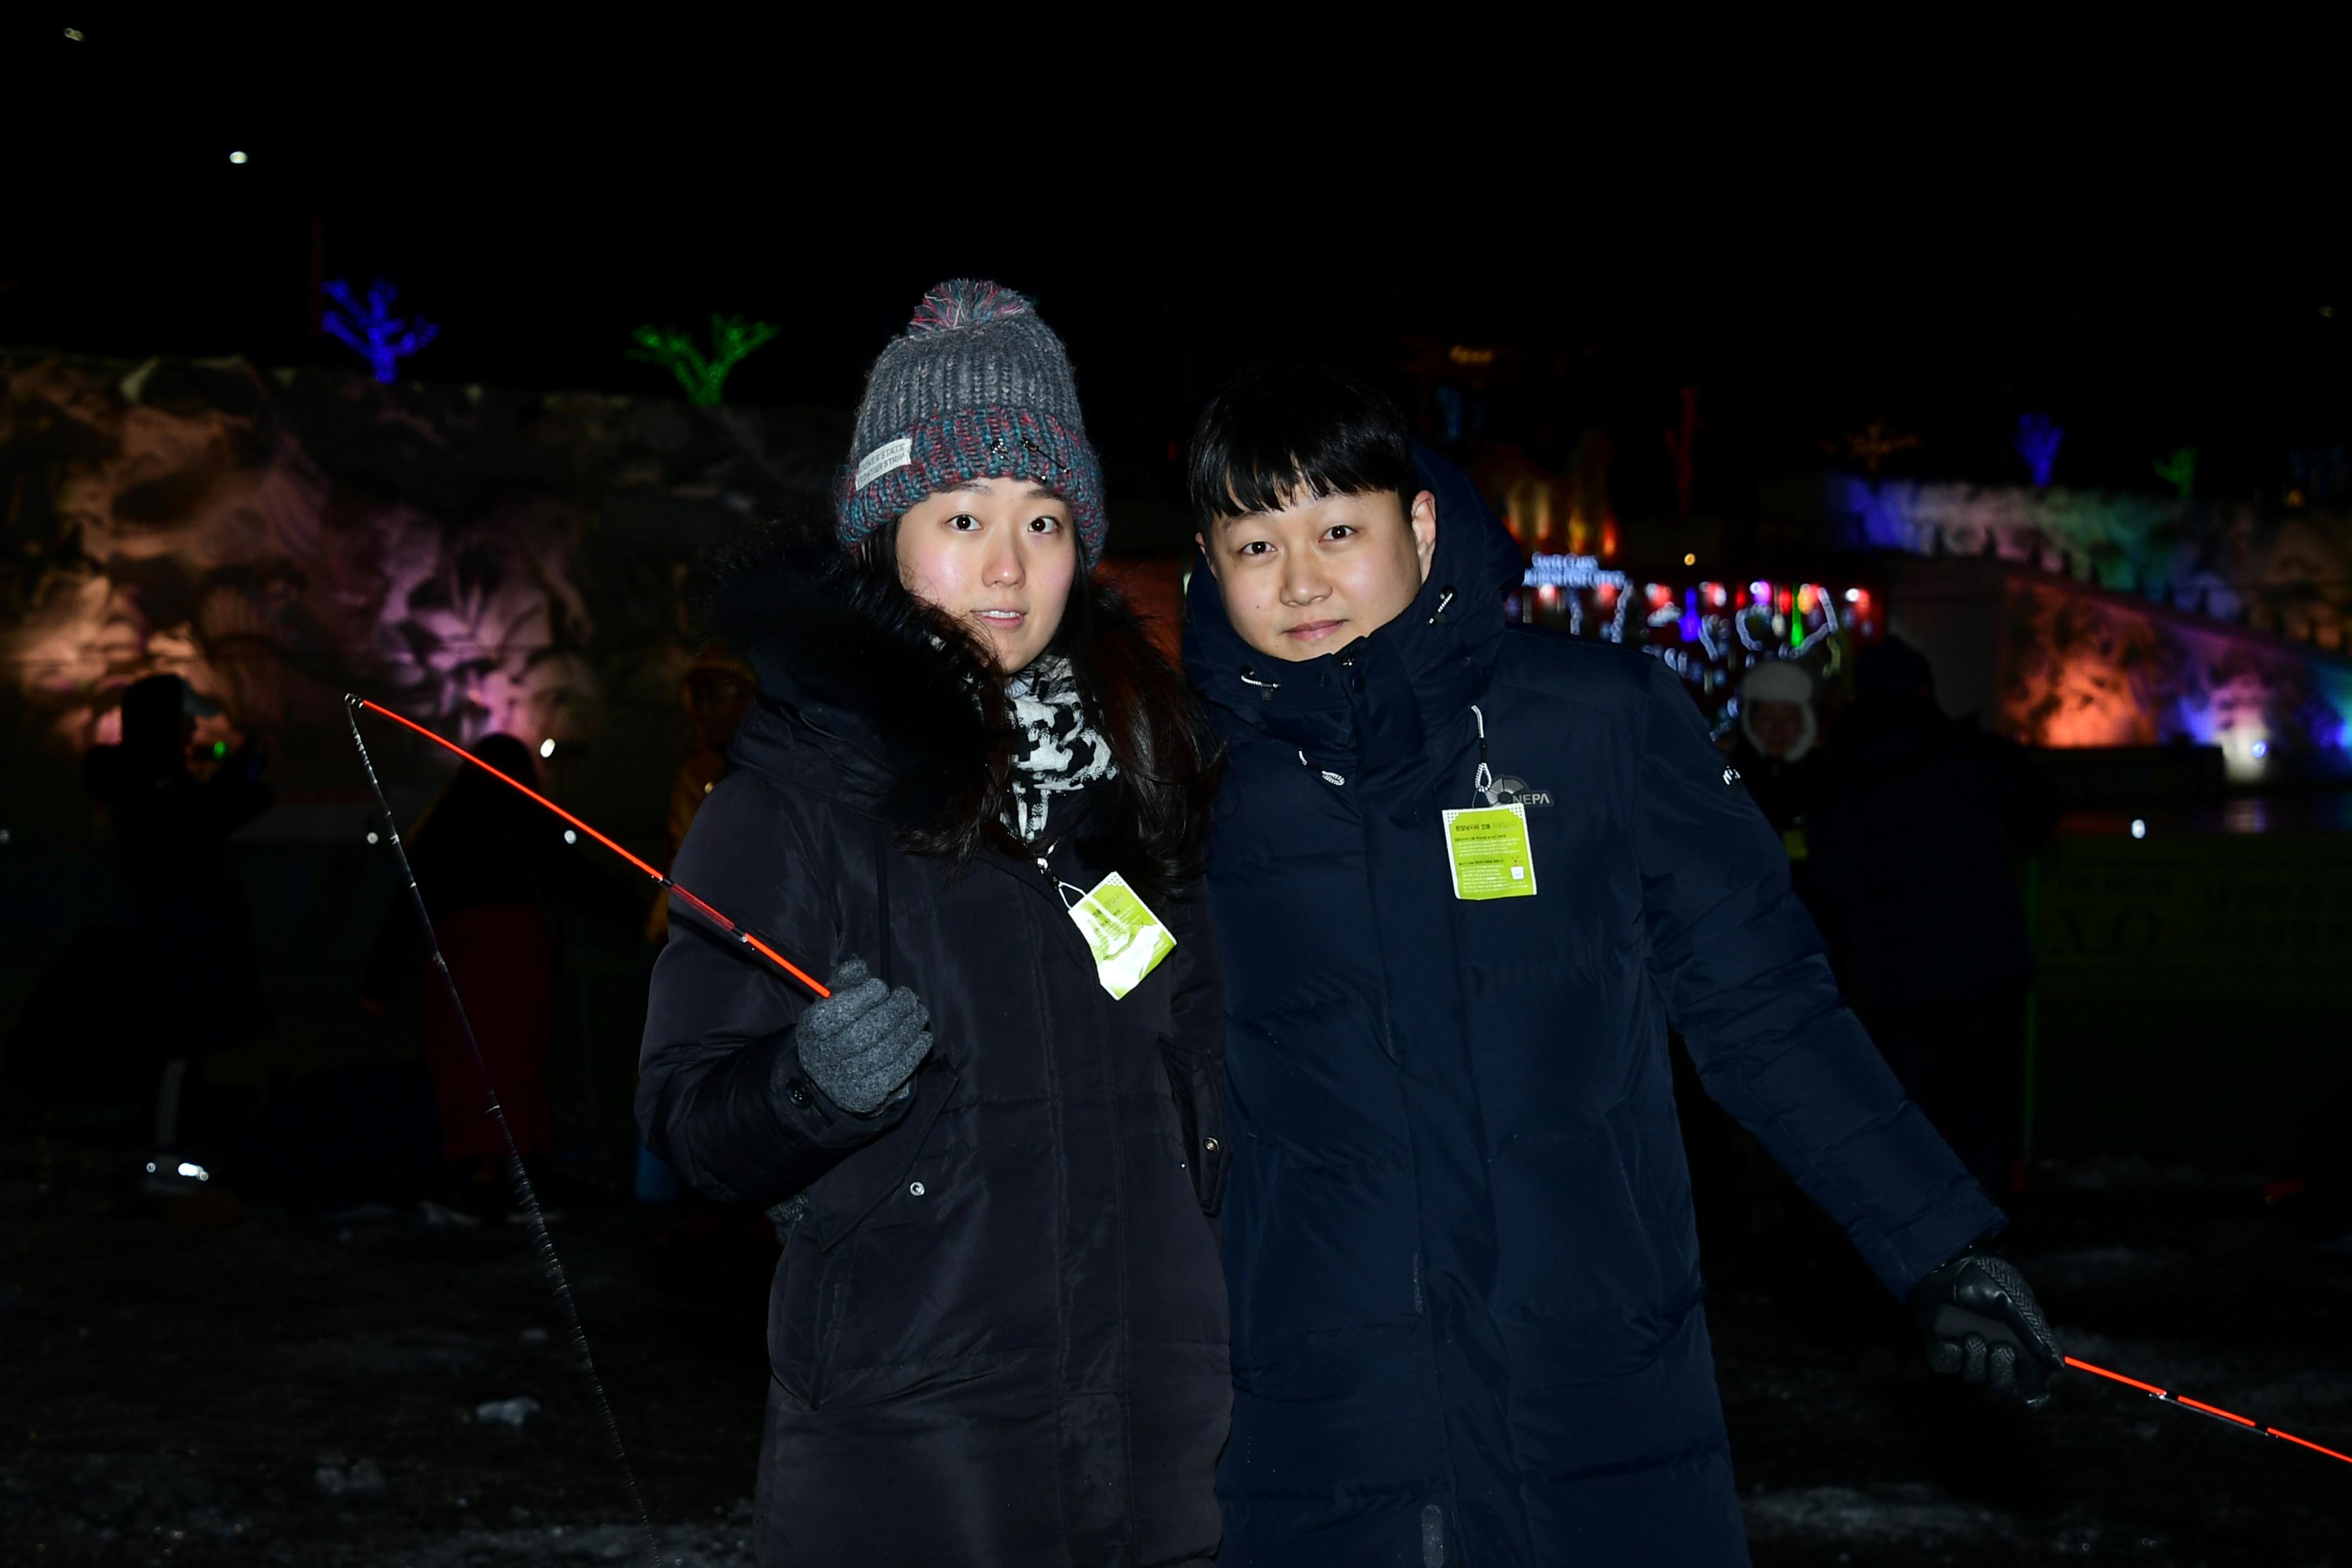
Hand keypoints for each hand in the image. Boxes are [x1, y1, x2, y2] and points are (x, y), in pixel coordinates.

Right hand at [791, 959, 930, 1114]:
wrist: (828, 1075)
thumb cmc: (836, 1026)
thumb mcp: (832, 999)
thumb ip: (845, 979)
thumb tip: (860, 967)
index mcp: (814, 1028)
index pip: (841, 1011)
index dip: (865, 997)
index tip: (881, 987)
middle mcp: (827, 1056)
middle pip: (866, 1031)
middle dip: (894, 1011)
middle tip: (910, 997)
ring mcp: (847, 1079)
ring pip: (885, 1051)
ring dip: (909, 1029)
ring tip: (920, 1013)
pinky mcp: (867, 1096)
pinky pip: (896, 1072)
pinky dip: (914, 1053)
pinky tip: (923, 1037)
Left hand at [1911, 1246, 2062, 1407]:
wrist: (1949, 1263)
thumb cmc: (1987, 1281)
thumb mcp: (2016, 1304)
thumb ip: (2035, 1335)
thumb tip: (2058, 1366)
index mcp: (2019, 1345)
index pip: (2031, 1381)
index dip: (2032, 1390)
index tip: (2031, 1391)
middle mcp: (1994, 1352)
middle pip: (2004, 1384)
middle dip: (2003, 1368)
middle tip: (2001, 1347)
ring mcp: (1967, 1352)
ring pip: (1974, 1375)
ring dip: (1976, 1357)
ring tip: (1972, 1334)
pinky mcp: (1941, 1347)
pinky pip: (1947, 1363)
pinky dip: (1952, 1353)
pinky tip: (1954, 1338)